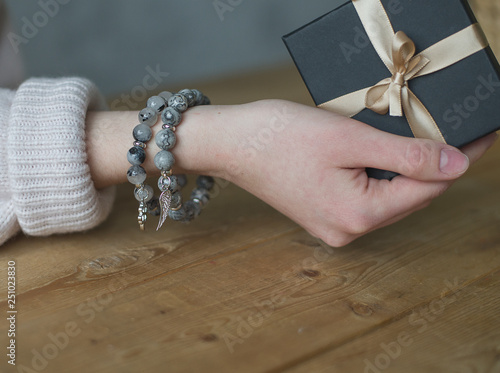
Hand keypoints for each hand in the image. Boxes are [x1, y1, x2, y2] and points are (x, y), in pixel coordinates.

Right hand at [218, 100, 497, 246]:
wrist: (232, 144)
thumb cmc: (279, 138)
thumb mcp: (349, 139)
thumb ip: (405, 156)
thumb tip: (455, 166)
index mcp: (357, 215)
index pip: (427, 188)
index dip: (458, 160)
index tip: (480, 135)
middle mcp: (348, 230)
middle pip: (410, 197)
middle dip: (432, 165)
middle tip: (446, 130)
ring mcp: (335, 227)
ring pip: (390, 198)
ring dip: (406, 170)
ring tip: (414, 138)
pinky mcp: (324, 216)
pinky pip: (368, 199)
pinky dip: (382, 176)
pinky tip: (380, 155)